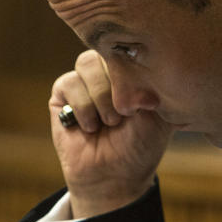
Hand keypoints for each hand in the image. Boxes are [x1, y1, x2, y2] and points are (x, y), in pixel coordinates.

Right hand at [49, 50, 173, 217]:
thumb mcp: (158, 114)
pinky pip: (69, 82)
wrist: (115, 177)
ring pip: (87, 62)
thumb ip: (149, 82)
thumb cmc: (140, 146)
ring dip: (101, 96)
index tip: (143, 97)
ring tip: (109, 121)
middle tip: (125, 115)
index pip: (132, 44)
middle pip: (108, 50)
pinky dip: (83, 106)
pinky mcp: (63, 93)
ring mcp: (86, 79)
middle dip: (118, 85)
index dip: (135, 67)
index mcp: (135, 68)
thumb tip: (133, 59)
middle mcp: (109, 69)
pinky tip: (90, 126)